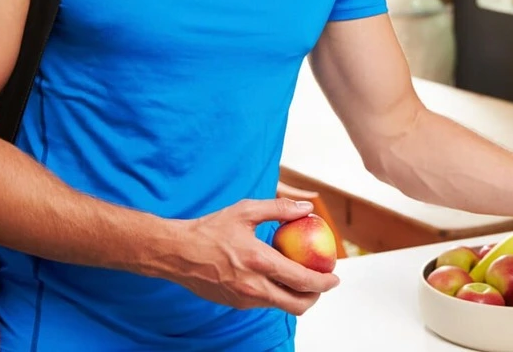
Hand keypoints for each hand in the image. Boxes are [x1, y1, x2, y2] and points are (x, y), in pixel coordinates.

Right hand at [163, 197, 339, 315]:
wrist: (176, 253)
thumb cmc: (210, 229)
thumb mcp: (245, 211)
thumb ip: (279, 209)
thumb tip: (308, 207)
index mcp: (259, 262)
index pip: (302, 280)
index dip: (324, 282)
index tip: (335, 277)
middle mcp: (253, 286)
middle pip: (297, 304)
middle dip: (315, 297)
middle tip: (321, 284)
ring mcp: (243, 299)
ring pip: (280, 305)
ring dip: (295, 295)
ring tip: (299, 277)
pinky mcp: (234, 304)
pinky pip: (264, 303)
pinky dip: (276, 293)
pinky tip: (274, 276)